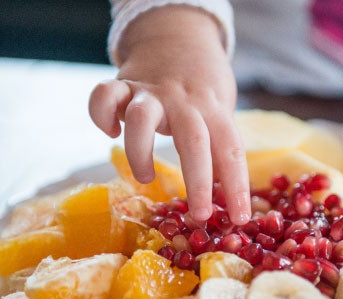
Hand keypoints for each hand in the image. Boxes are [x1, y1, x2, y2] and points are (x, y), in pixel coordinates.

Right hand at [89, 5, 250, 223]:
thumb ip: (220, 148)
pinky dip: (101, 115)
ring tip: (145, 177)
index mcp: (213, 109)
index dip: (237, 186)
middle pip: (193, 140)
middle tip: (199, 215)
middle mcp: (184, 100)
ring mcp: (151, 91)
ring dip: (140, 152)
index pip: (231, 149)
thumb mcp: (220, 112)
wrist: (177, 36)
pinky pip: (104, 95)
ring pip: (142, 117)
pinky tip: (111, 131)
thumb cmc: (202, 90)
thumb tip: (231, 202)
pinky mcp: (122, 84)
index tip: (240, 219)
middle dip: (197, 181)